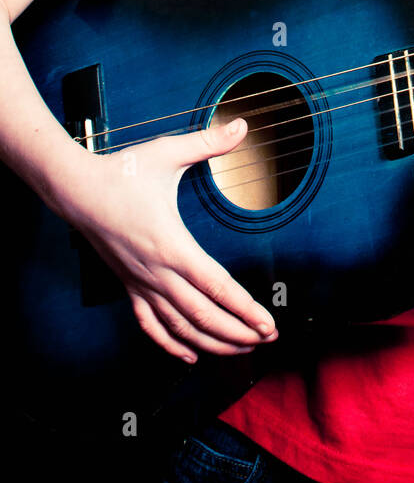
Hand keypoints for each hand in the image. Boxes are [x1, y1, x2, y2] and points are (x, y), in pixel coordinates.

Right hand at [55, 118, 278, 362]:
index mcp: (172, 244)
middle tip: (267, 339)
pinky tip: (189, 356)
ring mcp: (141, 283)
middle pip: (204, 316)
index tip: (268, 324)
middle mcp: (157, 271)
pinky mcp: (128, 286)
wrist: (75, 189)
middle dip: (239, 333)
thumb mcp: (167, 153)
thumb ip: (208, 143)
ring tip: (241, 350)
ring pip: (180, 327)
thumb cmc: (122, 171)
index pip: (217, 287)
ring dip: (212, 344)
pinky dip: (170, 345)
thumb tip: (242, 126)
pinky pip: (149, 325)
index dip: (246, 310)